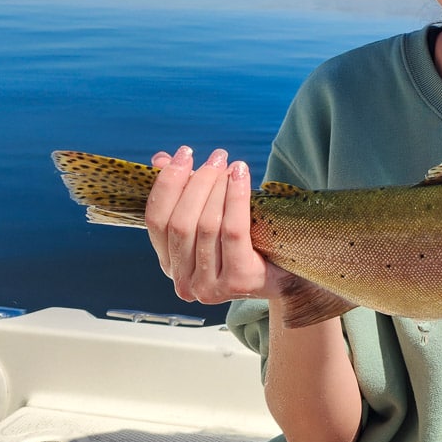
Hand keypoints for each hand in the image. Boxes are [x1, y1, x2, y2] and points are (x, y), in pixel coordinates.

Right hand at [144, 146, 283, 304]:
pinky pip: (233, 231)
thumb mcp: (213, 220)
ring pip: (207, 225)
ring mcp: (209, 286)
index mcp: (169, 264)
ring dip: (218, 187)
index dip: (166, 185)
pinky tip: (240, 176)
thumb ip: (184, 193)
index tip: (182, 155)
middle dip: (197, 182)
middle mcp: (184, 282)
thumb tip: (162, 159)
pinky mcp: (237, 281)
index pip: (155, 221)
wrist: (286, 275)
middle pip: (181, 222)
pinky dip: (235, 197)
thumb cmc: (247, 244)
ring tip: (231, 165)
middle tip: (216, 157)